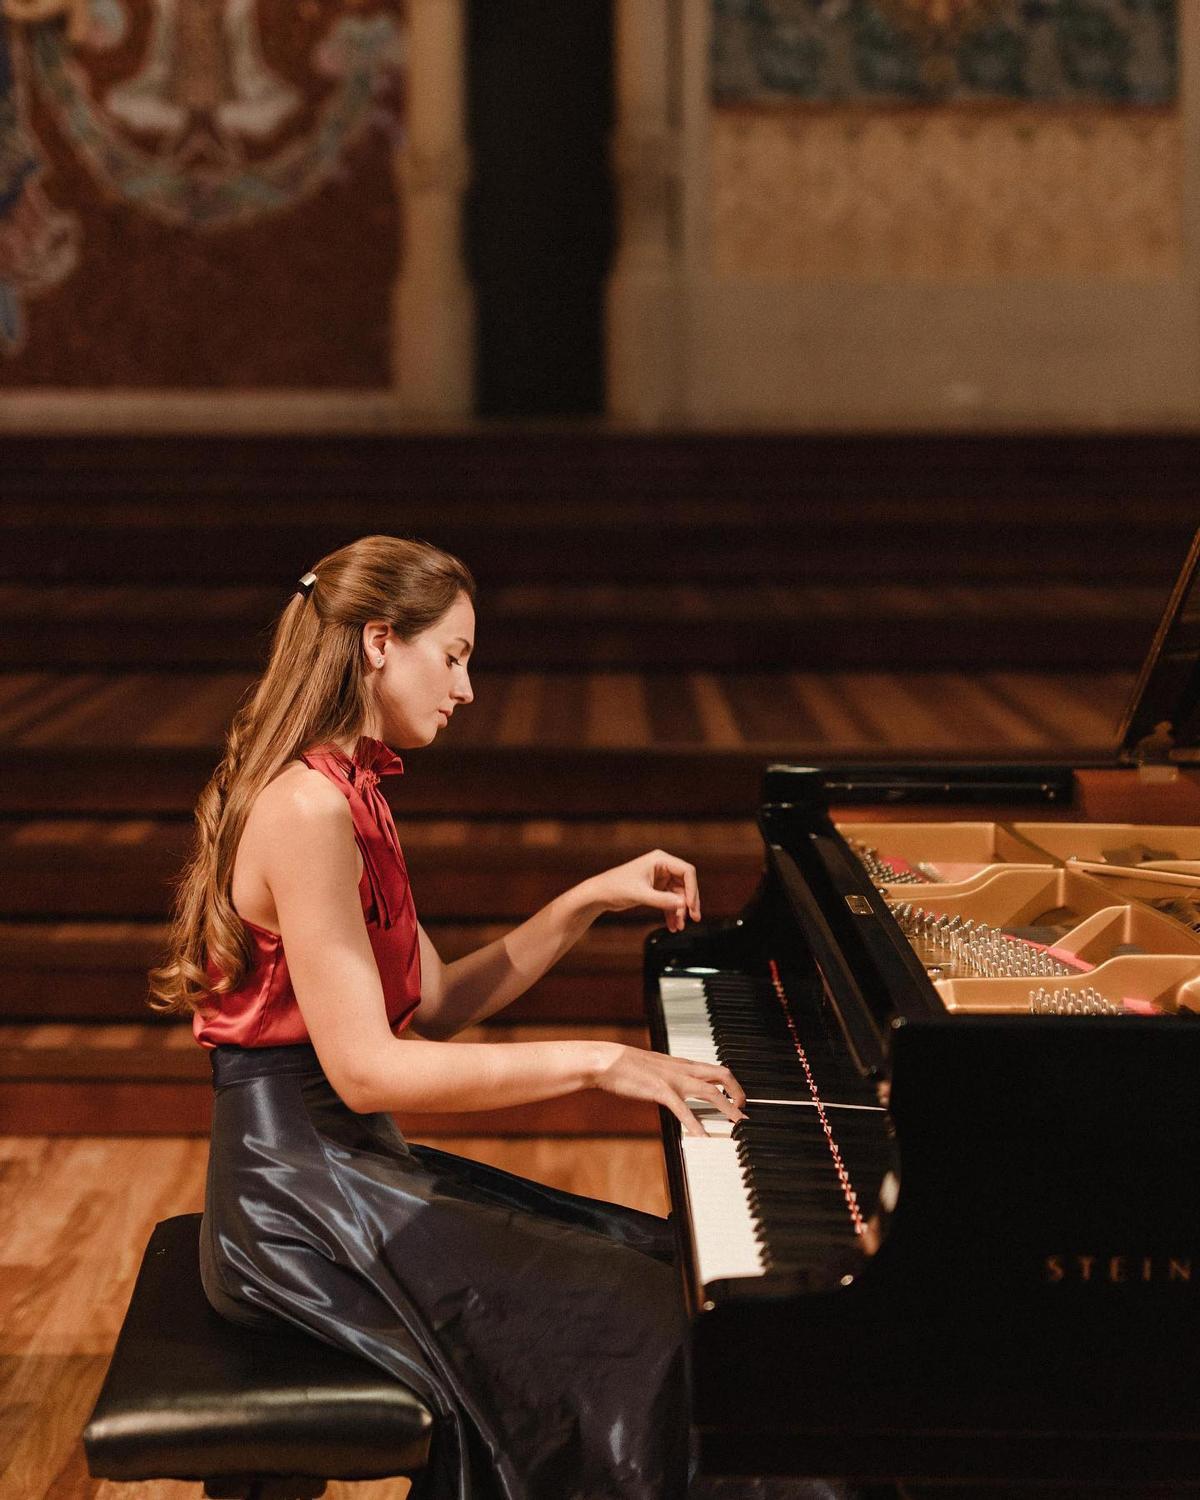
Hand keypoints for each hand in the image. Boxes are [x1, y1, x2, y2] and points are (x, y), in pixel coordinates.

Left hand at [582, 849, 699, 933]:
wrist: (599, 894)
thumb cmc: (615, 887)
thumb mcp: (641, 894)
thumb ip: (663, 900)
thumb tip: (682, 904)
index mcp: (659, 860)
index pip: (686, 871)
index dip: (692, 889)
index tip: (691, 906)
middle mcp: (661, 867)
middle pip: (685, 884)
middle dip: (687, 903)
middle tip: (692, 918)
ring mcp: (659, 878)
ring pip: (678, 895)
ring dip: (679, 911)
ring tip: (678, 926)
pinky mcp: (655, 888)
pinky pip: (669, 901)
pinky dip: (671, 912)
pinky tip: (672, 925)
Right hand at [589, 1042, 745, 1137]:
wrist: (608, 1060)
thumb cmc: (627, 1066)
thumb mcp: (656, 1068)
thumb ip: (670, 1075)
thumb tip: (677, 1088)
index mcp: (682, 1063)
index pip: (716, 1068)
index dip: (732, 1083)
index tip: (739, 1098)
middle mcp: (683, 1069)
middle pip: (722, 1074)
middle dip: (738, 1092)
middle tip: (744, 1112)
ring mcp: (674, 1079)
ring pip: (711, 1092)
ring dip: (729, 1109)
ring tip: (739, 1125)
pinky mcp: (662, 1091)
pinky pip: (684, 1110)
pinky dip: (696, 1125)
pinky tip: (704, 1139)